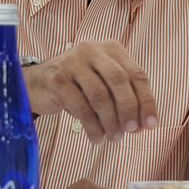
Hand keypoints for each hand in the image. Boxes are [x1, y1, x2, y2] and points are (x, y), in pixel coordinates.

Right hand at [25, 42, 157, 142]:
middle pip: (119, 81)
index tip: (151, 124)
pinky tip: (97, 138)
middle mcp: (93, 50)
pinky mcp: (57, 79)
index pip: (137, 75)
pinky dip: (92, 126)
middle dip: (129, 109)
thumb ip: (125, 98)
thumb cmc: (79, 86)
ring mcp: (73, 63)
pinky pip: (80, 107)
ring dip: (110, 121)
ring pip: (99, 95)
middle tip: (132, 131)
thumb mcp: (105, 85)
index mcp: (112, 49)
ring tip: (113, 138)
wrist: (37, 83)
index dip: (146, 101)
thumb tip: (145, 124)